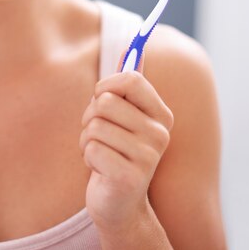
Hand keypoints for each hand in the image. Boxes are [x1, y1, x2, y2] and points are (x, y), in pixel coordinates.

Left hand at [79, 50, 173, 232]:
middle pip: (106, 101)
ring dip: (87, 139)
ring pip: (95, 126)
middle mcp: (159, 133)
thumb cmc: (116, 151)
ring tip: (101, 153)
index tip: (102, 97)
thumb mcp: (122, 116)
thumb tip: (132, 45)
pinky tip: (100, 169)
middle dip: (91, 116)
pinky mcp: (129, 177)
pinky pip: (91, 148)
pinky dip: (87, 158)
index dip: (106, 85)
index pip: (131, 79)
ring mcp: (147, 156)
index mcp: (161, 114)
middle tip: (99, 134)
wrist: (119, 205)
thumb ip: (127, 84)